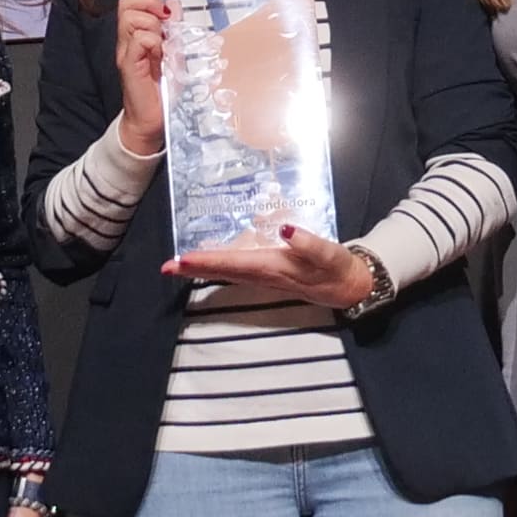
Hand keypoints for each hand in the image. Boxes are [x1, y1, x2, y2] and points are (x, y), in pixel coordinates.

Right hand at [113, 0, 172, 158]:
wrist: (151, 120)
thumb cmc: (163, 90)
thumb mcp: (174, 54)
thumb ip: (174, 30)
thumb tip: (176, 5)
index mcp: (137, 34)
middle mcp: (128, 40)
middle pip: (126, 2)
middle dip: (149, 1)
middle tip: (165, 16)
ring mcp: (127, 52)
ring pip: (131, 18)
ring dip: (152, 23)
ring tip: (163, 40)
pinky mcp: (130, 66)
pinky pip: (138, 40)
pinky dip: (153, 41)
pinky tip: (160, 53)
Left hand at [165, 223, 377, 310]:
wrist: (350, 287)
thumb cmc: (338, 268)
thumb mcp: (329, 254)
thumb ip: (309, 243)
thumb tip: (284, 228)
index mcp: (275, 267)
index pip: (234, 264)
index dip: (207, 261)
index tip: (182, 260)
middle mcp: (264, 274)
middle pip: (224, 271)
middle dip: (195, 269)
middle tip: (166, 266)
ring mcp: (265, 276)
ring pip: (228, 272)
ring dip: (203, 269)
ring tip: (178, 265)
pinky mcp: (269, 273)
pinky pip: (238, 270)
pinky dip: (220, 265)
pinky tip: (209, 260)